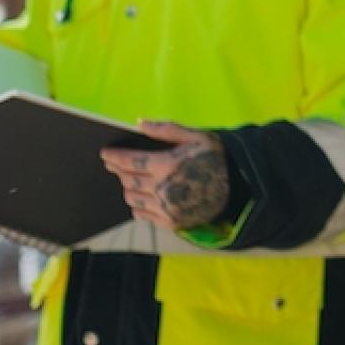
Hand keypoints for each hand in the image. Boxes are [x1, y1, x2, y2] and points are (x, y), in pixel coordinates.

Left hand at [100, 121, 231, 228]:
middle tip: (114, 164)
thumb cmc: (216, 157)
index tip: (105, 153)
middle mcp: (162, 188)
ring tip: (131, 180)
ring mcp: (166, 208)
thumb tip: (139, 123)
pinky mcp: (170, 221)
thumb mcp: (196, 136)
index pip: (129, 162)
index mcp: (167, 165)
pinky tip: (142, 197)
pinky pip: (141, 214)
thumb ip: (166, 130)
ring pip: (132, 198)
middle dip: (118, 170)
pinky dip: (137, 205)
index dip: (114, 157)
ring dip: (128, 188)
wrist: (239, 186)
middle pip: (128, 180)